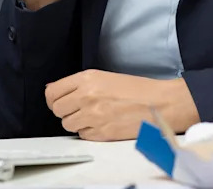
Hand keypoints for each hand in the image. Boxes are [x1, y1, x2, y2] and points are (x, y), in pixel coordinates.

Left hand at [45, 70, 199, 140]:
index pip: (52, 92)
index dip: (53, 98)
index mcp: (88, 79)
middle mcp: (87, 96)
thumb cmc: (137, 89)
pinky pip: (82, 135)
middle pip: (57, 109)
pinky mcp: (100, 133)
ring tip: (94, 116)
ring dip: (77, 122)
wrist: (159, 104)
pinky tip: (103, 123)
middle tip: (79, 108)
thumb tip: (54, 90)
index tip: (57, 101)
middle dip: (66, 110)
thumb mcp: (105, 77)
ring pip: (68, 124)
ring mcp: (93, 116)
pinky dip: (89, 132)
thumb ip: (79, 84)